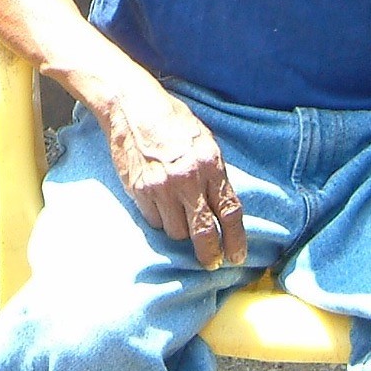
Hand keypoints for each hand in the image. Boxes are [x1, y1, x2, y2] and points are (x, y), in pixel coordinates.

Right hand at [98, 82, 247, 269]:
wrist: (132, 107)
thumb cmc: (172, 120)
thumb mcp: (204, 141)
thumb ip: (214, 174)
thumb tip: (223, 207)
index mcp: (210, 165)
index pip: (230, 212)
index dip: (236, 240)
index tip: (238, 256)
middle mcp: (187, 180)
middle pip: (204, 232)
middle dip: (211, 254)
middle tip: (214, 263)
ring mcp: (161, 188)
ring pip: (177, 232)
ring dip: (181, 230)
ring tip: (179, 214)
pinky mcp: (140, 192)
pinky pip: (155, 221)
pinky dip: (160, 219)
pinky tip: (160, 204)